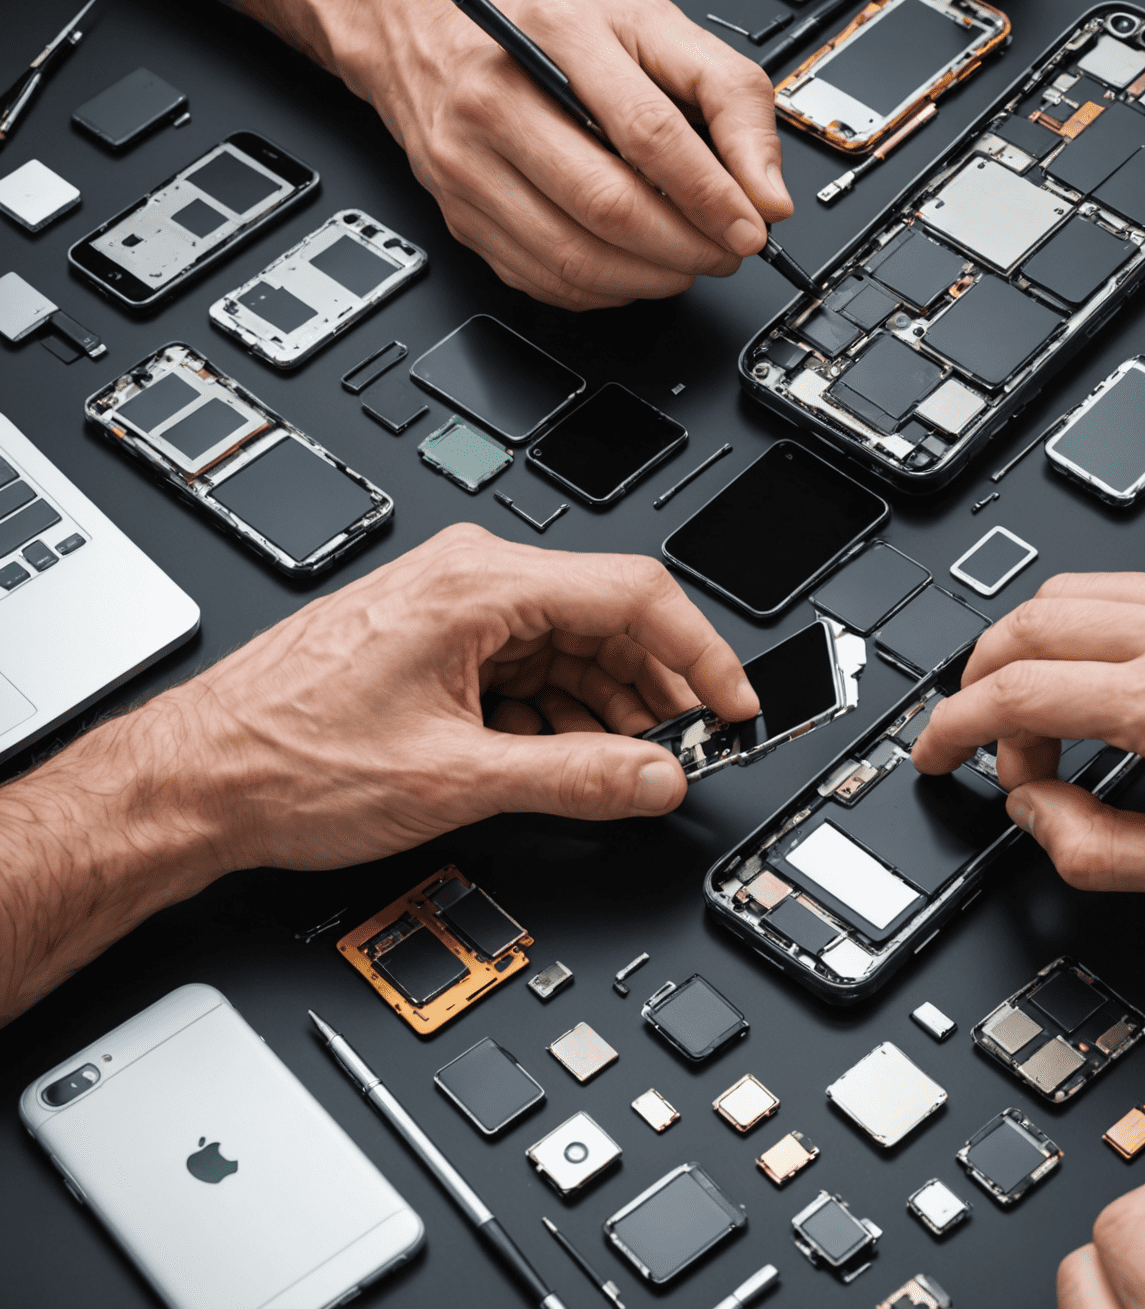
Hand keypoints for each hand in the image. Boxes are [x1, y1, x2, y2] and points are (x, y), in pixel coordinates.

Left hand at [161, 525, 758, 871]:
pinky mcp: (435, 640)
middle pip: (607, 619)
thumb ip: (576, 777)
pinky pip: (528, 664)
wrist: (193, 780)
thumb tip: (656, 776)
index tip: (735, 706)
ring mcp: (450, 609)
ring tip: (625, 768)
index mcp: (479, 586)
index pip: (635, 594)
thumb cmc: (285, 760)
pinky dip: (560, 711)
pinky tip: (565, 757)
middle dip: (655, 691)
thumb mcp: (455, 779)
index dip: (702, 654)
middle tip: (686, 752)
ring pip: (570, 646)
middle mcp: (468, 580)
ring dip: (607, 707)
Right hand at [341, 0, 792, 308]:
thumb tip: (766, 188)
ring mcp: (469, 165)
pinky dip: (605, 289)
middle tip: (726, 250)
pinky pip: (546, 280)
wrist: (425, 25)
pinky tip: (633, 268)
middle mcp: (498, 99)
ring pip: (575, 257)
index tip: (751, 226)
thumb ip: (726, 91)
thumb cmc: (545, 23)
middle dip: (687, 246)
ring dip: (652, 277)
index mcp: (557, 34)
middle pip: (609, 205)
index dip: (710, 194)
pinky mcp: (461, 217)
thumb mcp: (649, 22)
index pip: (647, 133)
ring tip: (689, 262)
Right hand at [911, 561, 1144, 905]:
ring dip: (1024, 648)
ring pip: (1062, 592)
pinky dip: (1078, 625)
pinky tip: (1099, 673)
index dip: (954, 726)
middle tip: (984, 736)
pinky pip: (1116, 583)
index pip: (1015, 693)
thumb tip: (1036, 815)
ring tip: (1042, 710)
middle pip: (1022, 625)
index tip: (936, 750)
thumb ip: (1104, 851)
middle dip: (978, 682)